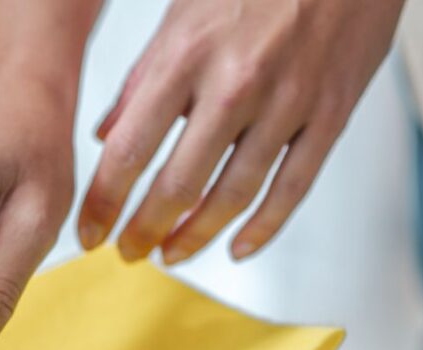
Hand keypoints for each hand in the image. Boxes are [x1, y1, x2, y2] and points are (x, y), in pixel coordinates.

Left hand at [77, 0, 404, 264]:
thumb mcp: (180, 16)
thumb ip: (140, 81)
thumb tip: (104, 136)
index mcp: (186, 57)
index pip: (129, 151)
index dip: (104, 203)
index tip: (90, 232)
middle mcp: (235, 83)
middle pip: (178, 184)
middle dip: (145, 229)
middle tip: (128, 252)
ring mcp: (287, 102)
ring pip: (234, 194)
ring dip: (197, 235)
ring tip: (172, 253)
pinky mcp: (331, 113)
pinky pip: (294, 187)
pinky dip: (264, 228)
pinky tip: (237, 247)